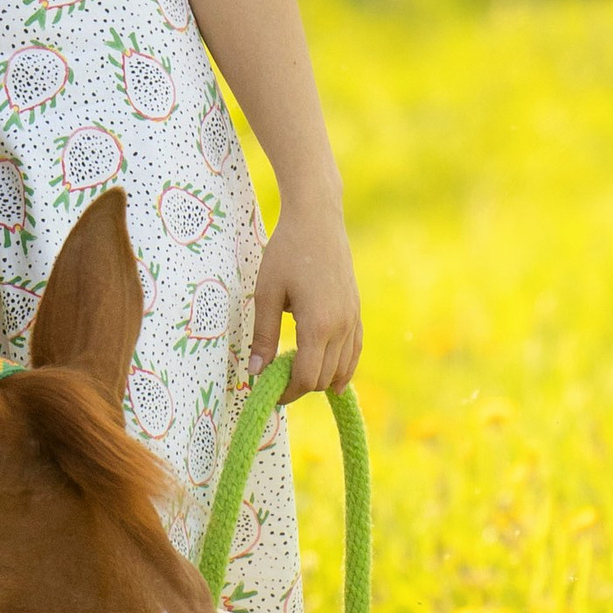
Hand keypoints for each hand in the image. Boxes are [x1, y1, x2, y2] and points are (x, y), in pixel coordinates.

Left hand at [251, 198, 361, 398]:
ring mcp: (353, 319)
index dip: (286, 392)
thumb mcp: (266, 293)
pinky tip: (332, 375)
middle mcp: (342, 327)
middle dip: (300, 386)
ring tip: (295, 374)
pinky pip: (355, 350)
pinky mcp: (356, 311)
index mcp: (319, 325)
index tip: (268, 391)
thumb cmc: (287, 252)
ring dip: (320, 378)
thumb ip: (263, 336)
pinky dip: (342, 367)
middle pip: (324, 378)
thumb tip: (255, 373)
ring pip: (343, 369)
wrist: (317, 220)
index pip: (306, 378)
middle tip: (275, 379)